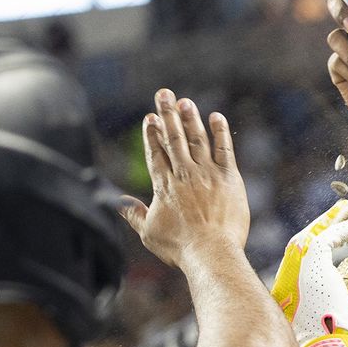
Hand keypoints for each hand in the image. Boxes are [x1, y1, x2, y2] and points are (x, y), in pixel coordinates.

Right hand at [118, 89, 246, 268]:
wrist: (211, 252)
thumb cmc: (179, 247)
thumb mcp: (149, 231)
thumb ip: (133, 214)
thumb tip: (118, 202)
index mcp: (164, 185)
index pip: (156, 152)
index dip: (151, 134)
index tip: (149, 118)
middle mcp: (184, 174)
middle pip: (174, 138)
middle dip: (167, 114)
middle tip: (164, 94)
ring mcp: (207, 174)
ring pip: (197, 139)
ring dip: (190, 118)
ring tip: (184, 101)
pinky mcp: (229, 178)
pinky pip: (224, 149)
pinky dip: (220, 132)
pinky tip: (216, 117)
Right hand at [270, 202, 347, 346]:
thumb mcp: (320, 336)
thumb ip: (321, 323)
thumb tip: (337, 332)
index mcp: (282, 299)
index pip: (293, 265)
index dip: (308, 249)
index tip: (327, 239)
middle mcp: (283, 284)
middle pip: (297, 246)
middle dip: (318, 227)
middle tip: (337, 212)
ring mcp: (294, 274)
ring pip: (308, 237)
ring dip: (329, 221)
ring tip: (346, 209)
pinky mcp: (311, 266)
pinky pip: (325, 239)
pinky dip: (341, 229)